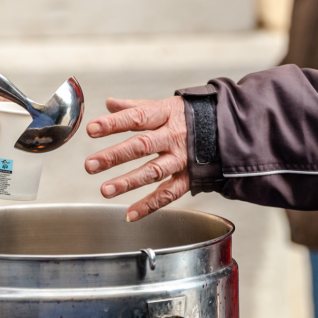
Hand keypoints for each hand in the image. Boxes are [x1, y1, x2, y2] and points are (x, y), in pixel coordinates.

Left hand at [84, 96, 189, 221]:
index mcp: (165, 115)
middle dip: (114, 156)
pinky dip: (149, 206)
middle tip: (90, 164)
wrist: (227, 129)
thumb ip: (135, 107)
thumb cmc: (189, 117)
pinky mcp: (189, 178)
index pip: (136, 118)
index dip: (113, 123)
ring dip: (128, 182)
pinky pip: (168, 194)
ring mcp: (182, 159)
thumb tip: (109, 104)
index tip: (91, 129)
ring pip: (154, 172)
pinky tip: (130, 214)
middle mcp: (173, 137)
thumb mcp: (164, 106)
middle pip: (142, 146)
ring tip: (105, 190)